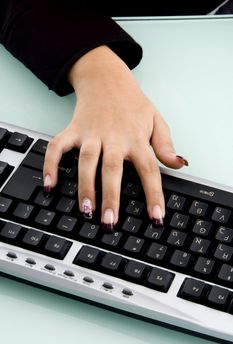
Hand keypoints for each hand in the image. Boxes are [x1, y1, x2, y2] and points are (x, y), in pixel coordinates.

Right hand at [43, 45, 187, 229]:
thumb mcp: (156, 120)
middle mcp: (113, 138)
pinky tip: (49, 184)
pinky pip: (58, 147)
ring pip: (87, 162)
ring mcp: (91, 134)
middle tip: (109, 221)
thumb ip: (165, 144)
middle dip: (111, 197)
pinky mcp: (72, 130)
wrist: (106, 78)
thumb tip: (178, 164)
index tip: (156, 218)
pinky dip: (51, 164)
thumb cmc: (132, 103)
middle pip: (112, 170)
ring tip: (86, 210)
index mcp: (135, 138)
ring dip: (85, 187)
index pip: (149, 170)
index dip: (153, 195)